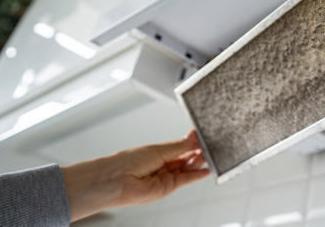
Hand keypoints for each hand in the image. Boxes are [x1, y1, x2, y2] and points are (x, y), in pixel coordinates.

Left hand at [61, 130, 209, 221]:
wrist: (116, 181)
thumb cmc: (127, 162)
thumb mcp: (158, 149)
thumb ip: (179, 146)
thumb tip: (194, 138)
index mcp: (157, 153)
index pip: (180, 147)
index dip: (192, 142)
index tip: (203, 136)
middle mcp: (161, 165)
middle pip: (185, 158)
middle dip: (197, 151)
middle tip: (208, 145)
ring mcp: (164, 177)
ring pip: (187, 168)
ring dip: (198, 161)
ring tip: (208, 153)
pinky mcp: (167, 188)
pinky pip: (186, 180)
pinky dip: (197, 175)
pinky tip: (206, 170)